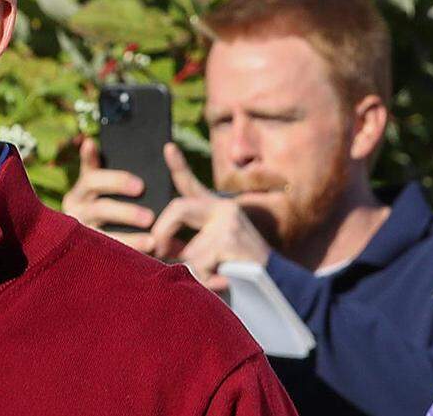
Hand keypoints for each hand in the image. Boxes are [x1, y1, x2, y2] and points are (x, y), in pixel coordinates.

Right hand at [62, 137, 155, 252]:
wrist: (81, 237)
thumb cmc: (101, 200)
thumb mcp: (96, 183)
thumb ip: (94, 163)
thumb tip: (90, 142)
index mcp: (80, 190)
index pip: (92, 179)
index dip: (116, 180)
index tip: (140, 184)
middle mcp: (76, 210)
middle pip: (100, 207)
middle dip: (126, 211)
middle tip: (149, 213)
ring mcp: (81, 232)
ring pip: (103, 233)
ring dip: (129, 236)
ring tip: (152, 237)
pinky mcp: (89, 251)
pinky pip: (110, 253)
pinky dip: (130, 248)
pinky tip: (149, 248)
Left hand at [151, 143, 271, 291]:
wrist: (277, 285)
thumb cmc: (237, 270)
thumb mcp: (206, 252)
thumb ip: (183, 244)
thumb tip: (155, 243)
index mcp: (217, 209)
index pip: (192, 185)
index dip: (178, 165)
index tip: (167, 147)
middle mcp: (225, 208)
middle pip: (178, 208)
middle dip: (162, 231)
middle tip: (158, 250)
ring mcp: (229, 222)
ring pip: (188, 248)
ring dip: (192, 270)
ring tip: (211, 276)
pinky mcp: (230, 239)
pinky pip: (199, 264)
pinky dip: (203, 279)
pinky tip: (223, 280)